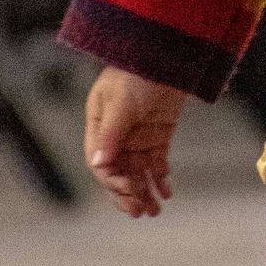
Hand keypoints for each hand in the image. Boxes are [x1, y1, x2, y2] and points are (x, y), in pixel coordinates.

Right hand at [84, 67, 187, 218]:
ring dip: (145, 192)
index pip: (101, 163)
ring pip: (137, 172)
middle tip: (140, 212)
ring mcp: (137, 136)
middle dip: (128, 194)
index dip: (114, 181)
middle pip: (118, 173)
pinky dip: (161, 178)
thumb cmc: (137, 70)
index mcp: (99, 126)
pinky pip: (157, 162)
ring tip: (155, 211)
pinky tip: (167, 192)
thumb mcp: (121, 102)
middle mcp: (116, 135)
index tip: (131, 191)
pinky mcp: (158, 134)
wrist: (167, 53)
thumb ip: (111, 134)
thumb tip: (97, 164)